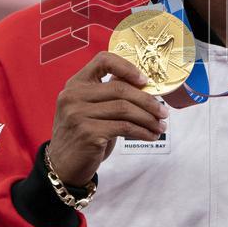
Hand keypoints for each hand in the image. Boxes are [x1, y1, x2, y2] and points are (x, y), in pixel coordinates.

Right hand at [47, 51, 168, 186]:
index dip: (127, 67)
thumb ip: (109, 94)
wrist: (63, 166)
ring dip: (148, 119)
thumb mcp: (91, 109)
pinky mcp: (88, 133)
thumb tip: (143, 84)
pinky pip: (125, 128)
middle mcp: (73, 95)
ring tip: (161, 126)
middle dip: (148, 101)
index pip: (103, 60)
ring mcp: (78, 114)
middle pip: (120, 89)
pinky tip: (150, 136)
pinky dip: (142, 132)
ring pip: (125, 109)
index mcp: (75, 83)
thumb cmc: (83, 134)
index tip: (145, 81)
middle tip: (164, 112)